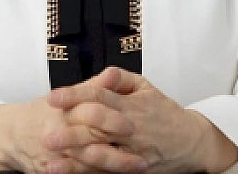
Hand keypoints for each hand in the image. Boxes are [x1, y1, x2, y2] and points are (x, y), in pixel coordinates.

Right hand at [0, 93, 148, 173]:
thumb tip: (113, 75)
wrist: (11, 135)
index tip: (133, 125)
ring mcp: (56, 158)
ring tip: (138, 168)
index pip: (90, 115)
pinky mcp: (52, 173)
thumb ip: (91, 87)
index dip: (112, 120)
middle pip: (90, 145)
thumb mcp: (65, 96)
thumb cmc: (42, 113)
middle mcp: (59, 136)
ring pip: (87, 166)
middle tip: (144, 157)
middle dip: (117, 153)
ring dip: (113, 169)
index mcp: (64, 113)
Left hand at [45, 67, 237, 173]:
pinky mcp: (134, 170)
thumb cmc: (165, 113)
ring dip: (76, 158)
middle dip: (71, 130)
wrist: (192, 142)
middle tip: (45, 132)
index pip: (99, 97)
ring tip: (51, 158)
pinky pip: (109, 172)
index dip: (75, 96)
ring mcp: (133, 152)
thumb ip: (121, 79)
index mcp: (131, 106)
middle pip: (97, 128)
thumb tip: (103, 73)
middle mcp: (131, 129)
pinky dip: (89, 173)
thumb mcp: (146, 88)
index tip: (53, 97)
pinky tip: (69, 172)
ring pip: (102, 154)